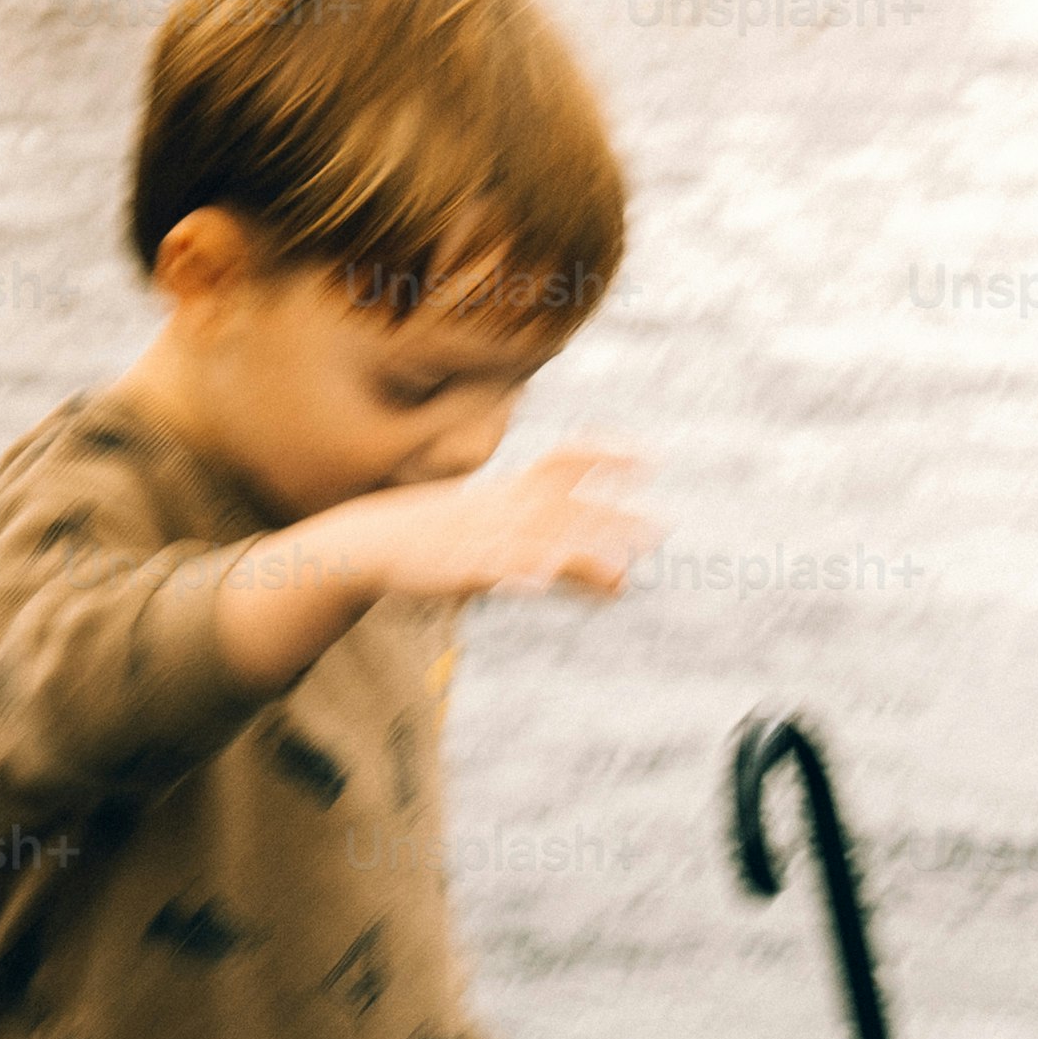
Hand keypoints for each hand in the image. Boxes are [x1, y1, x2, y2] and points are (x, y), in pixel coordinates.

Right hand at [298, 444, 655, 608]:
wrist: (374, 541)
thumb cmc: (444, 538)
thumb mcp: (500, 533)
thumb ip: (559, 554)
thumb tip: (619, 573)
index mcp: (513, 491)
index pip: (565, 461)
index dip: (606, 454)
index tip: (650, 458)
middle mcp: (505, 508)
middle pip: (569, 510)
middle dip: (614, 519)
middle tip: (664, 528)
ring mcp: (485, 537)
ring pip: (540, 543)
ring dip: (580, 556)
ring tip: (620, 577)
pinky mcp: (462, 567)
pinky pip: (494, 570)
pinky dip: (516, 574)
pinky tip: (538, 584)